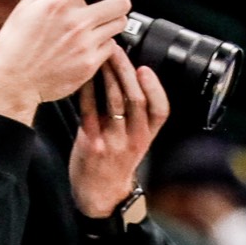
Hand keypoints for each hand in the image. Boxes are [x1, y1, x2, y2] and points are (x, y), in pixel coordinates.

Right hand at [0, 0, 133, 126]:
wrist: (12, 84)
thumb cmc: (13, 48)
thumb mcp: (22, 10)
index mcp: (59, 3)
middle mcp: (76, 22)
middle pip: (121, 3)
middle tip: (112, 1)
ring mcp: (86, 45)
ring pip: (119, 25)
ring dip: (113, 21)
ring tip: (101, 24)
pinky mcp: (90, 65)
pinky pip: (110, 48)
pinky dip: (104, 44)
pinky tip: (91, 45)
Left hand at [69, 45, 169, 218]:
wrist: (100, 195)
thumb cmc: (117, 163)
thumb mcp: (136, 143)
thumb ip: (136, 116)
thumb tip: (129, 76)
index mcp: (147, 137)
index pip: (160, 111)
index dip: (156, 88)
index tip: (146, 69)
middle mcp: (133, 139)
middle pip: (135, 100)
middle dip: (126, 70)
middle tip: (116, 49)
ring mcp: (112, 142)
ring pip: (114, 102)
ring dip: (107, 75)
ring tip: (101, 56)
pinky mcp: (91, 145)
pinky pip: (90, 112)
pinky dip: (87, 91)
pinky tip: (85, 77)